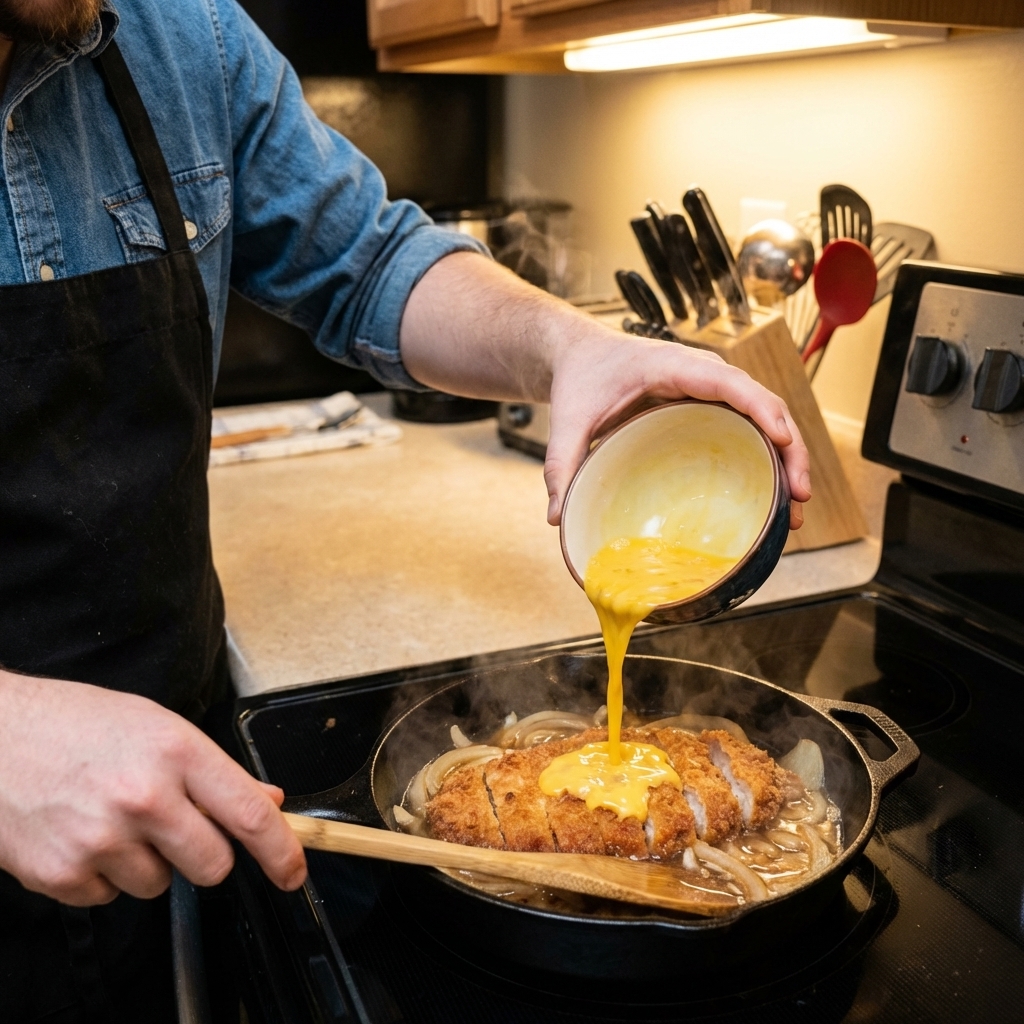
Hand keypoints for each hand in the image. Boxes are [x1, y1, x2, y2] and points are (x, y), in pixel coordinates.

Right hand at [0, 670, 306, 906]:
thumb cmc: (70, 722)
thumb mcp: (153, 724)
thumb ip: (213, 769)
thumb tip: (265, 800)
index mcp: (175, 751)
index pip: (248, 813)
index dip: (281, 850)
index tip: (293, 871)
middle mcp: (144, 797)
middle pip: (213, 864)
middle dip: (205, 855)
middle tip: (176, 827)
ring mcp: (101, 839)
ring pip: (161, 884)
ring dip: (147, 862)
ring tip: (112, 818)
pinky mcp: (62, 874)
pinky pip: (109, 897)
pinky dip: (101, 875)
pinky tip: (81, 833)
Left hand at [544, 327, 811, 528]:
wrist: (579, 354)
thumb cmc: (581, 377)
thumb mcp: (569, 419)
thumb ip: (561, 463)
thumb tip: (555, 516)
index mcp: (675, 366)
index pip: (732, 383)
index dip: (763, 411)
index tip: (784, 441)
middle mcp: (704, 374)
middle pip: (765, 404)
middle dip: (791, 448)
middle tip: (799, 497)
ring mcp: (712, 390)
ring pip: (767, 418)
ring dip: (788, 458)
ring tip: (796, 508)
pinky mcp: (711, 407)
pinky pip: (751, 426)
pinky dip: (769, 457)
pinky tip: (774, 495)